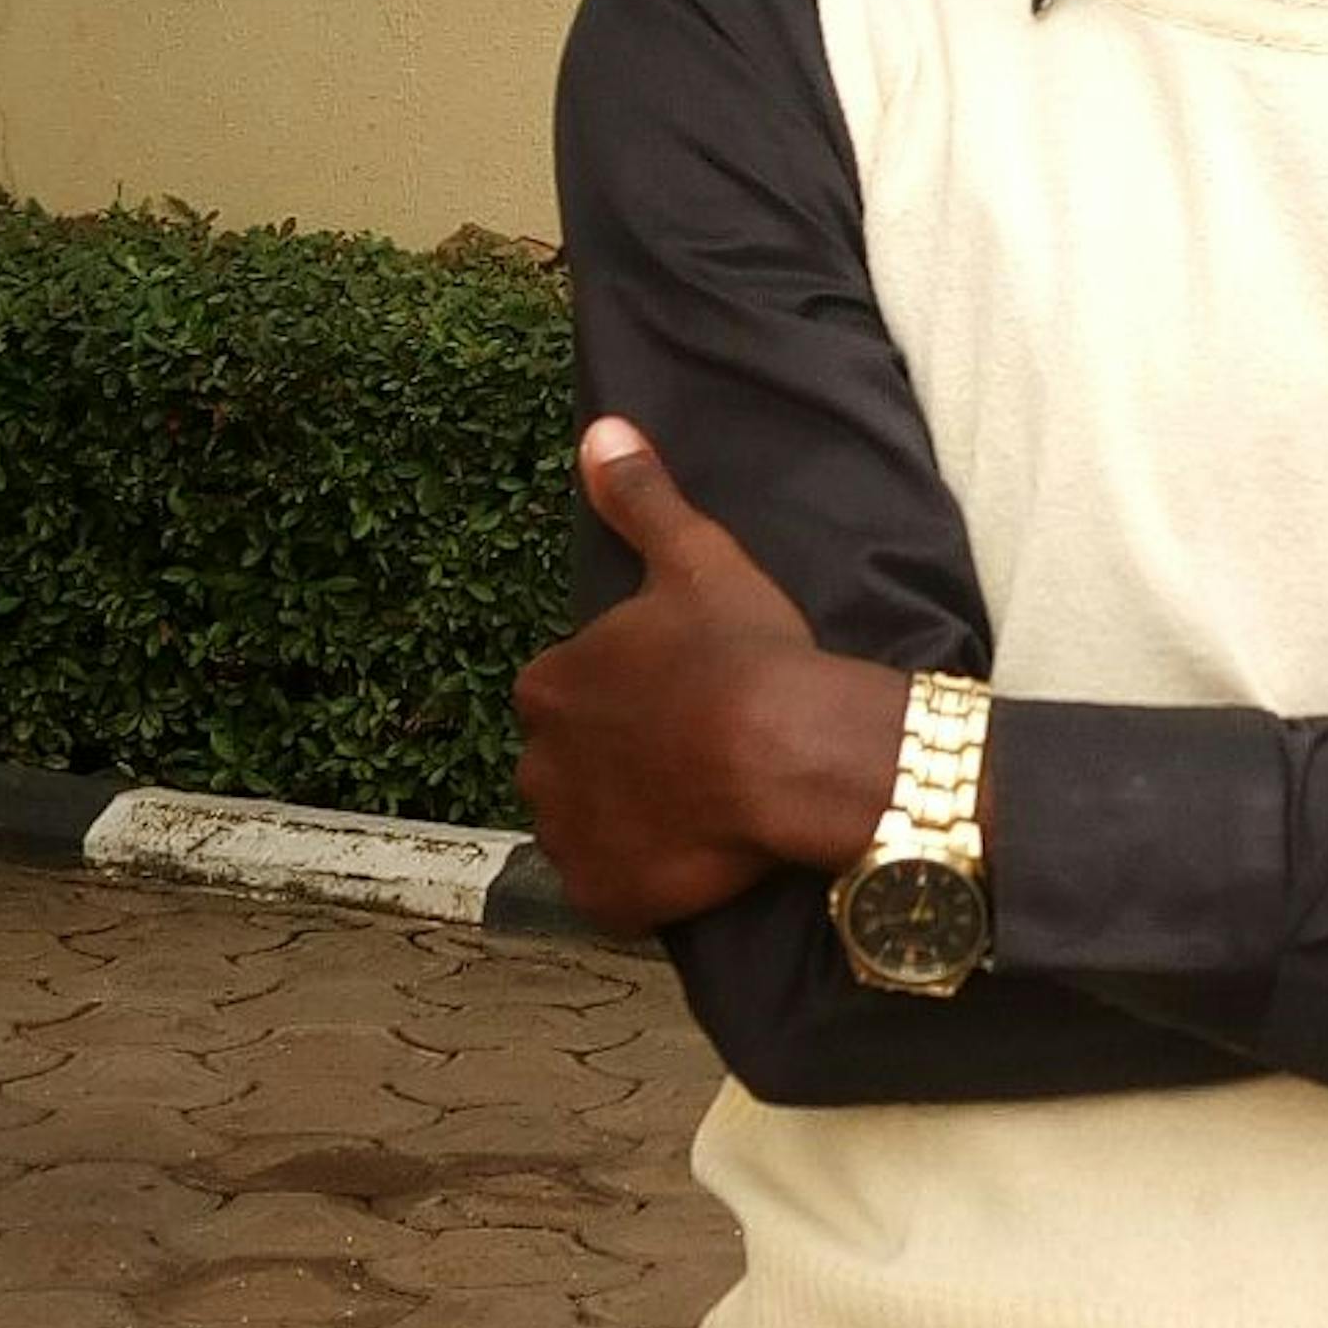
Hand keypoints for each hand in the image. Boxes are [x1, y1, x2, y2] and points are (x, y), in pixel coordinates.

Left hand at [512, 418, 894, 936]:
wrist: (789, 753)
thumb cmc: (743, 652)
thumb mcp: (696, 559)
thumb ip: (640, 497)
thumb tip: (600, 430)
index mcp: (550, 684)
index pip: (567, 692)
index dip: (624, 695)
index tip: (677, 696)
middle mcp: (538, 765)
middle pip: (570, 763)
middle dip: (616, 761)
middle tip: (691, 754)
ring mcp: (569, 838)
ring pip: (588, 827)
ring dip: (627, 821)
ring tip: (699, 808)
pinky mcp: (604, 898)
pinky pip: (612, 891)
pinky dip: (642, 881)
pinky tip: (695, 857)